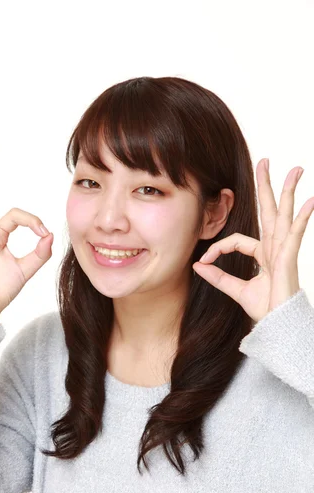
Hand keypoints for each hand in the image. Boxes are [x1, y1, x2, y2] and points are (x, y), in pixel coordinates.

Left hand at [192, 158, 313, 322]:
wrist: (278, 325)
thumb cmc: (264, 308)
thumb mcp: (235, 289)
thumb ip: (217, 277)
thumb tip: (197, 265)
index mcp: (262, 254)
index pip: (237, 240)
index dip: (218, 247)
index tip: (204, 259)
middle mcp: (274, 248)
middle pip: (269, 211)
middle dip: (267, 186)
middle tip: (265, 161)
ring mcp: (283, 250)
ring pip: (284, 215)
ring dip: (289, 191)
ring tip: (295, 169)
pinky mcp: (289, 258)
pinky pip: (295, 234)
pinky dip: (302, 217)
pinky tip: (310, 201)